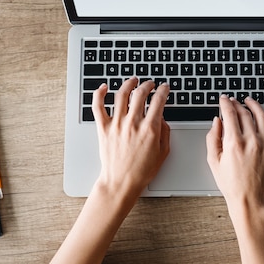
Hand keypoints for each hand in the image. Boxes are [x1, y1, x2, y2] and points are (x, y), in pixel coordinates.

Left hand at [92, 77, 170, 198]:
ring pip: (122, 95)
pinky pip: (98, 106)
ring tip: (133, 80)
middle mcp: (133, 123)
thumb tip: (162, 119)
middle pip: (141, 93)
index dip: (164, 90)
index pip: (159, 101)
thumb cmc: (141, 171)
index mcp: (150, 129)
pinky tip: (103, 87)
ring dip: (129, 84)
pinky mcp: (103, 128)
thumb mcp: (163, 153)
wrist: (121, 182)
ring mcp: (117, 124)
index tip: (164, 88)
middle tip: (150, 84)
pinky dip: (99, 94)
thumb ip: (165, 133)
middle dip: (148, 84)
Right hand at [206, 96, 263, 263]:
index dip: (225, 103)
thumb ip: (212, 138)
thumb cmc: (231, 184)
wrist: (250, 200)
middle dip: (237, 103)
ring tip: (249, 101)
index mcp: (234, 143)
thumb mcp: (213, 161)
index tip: (223, 99)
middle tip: (233, 101)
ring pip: (262, 115)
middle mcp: (252, 141)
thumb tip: (217, 121)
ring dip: (254, 105)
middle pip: (244, 113)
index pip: (230, 114)